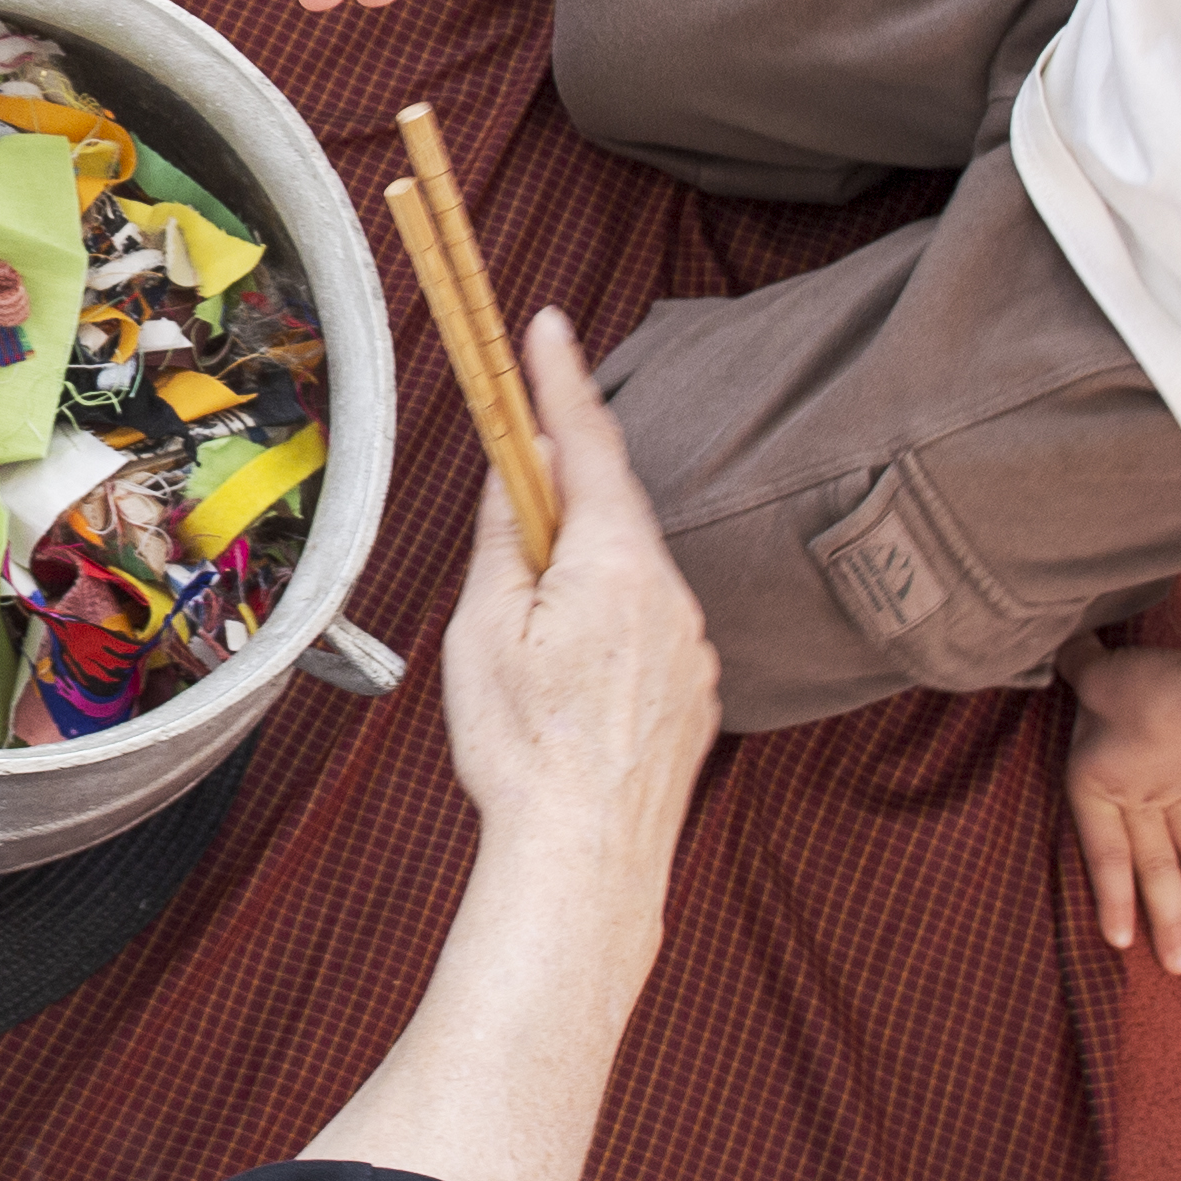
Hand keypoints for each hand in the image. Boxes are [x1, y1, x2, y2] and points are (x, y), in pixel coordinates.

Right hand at [436, 313, 724, 884]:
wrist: (587, 857)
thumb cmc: (526, 747)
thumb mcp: (485, 628)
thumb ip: (506, 540)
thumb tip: (518, 481)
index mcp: (614, 561)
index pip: (587, 443)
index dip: (561, 379)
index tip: (545, 324)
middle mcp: (670, 592)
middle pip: (609, 513)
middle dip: (559, 501)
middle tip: (508, 515)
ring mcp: (691, 645)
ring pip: (629, 577)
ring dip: (580, 579)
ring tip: (526, 644)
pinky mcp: (696, 692)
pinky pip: (648, 631)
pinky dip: (607, 631)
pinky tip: (569, 683)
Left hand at [1061, 633, 1180, 974]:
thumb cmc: (1143, 687)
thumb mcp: (1094, 673)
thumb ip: (1076, 666)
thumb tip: (1061, 646)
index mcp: (1102, 783)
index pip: (1105, 853)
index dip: (1111, 897)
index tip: (1121, 941)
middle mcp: (1146, 795)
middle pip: (1157, 866)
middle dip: (1169, 920)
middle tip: (1179, 970)